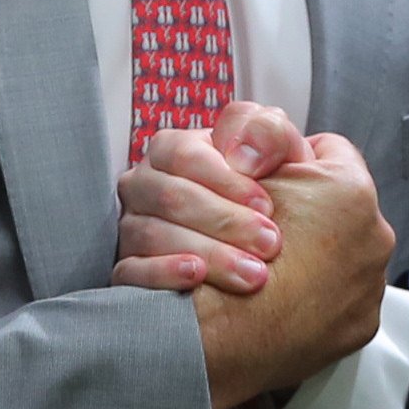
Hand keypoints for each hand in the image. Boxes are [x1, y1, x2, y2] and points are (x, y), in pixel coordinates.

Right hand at [114, 100, 311, 292]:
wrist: (274, 234)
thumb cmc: (270, 186)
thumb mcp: (280, 148)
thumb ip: (267, 131)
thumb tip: (242, 157)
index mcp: (171, 148)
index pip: (185, 156)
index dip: (226, 181)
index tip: (267, 205)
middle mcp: (143, 185)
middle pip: (170, 197)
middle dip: (225, 222)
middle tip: (269, 244)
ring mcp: (131, 226)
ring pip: (154, 236)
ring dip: (209, 254)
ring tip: (253, 274)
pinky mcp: (129, 267)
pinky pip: (131, 271)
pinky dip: (163, 275)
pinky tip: (197, 277)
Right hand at [189, 133, 393, 408]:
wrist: (212, 339)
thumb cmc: (217, 246)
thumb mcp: (231, 167)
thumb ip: (259, 139)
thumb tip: (266, 140)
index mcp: (349, 189)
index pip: (328, 150)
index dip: (287, 159)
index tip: (264, 176)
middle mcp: (375, 237)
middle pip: (335, 205)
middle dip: (303, 210)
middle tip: (264, 226)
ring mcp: (369, 288)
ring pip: (340, 254)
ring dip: (309, 255)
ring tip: (266, 268)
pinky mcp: (357, 329)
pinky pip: (339, 300)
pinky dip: (309, 296)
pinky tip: (273, 297)